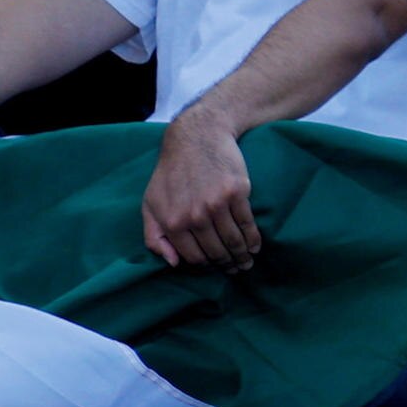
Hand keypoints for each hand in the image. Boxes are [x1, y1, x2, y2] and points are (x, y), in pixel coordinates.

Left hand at [142, 110, 263, 269]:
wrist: (196, 137)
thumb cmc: (171, 172)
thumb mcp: (150, 205)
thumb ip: (154, 237)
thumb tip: (173, 263)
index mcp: (172, 223)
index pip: (193, 257)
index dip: (206, 266)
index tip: (215, 267)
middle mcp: (194, 217)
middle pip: (216, 251)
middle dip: (227, 264)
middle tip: (236, 269)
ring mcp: (217, 204)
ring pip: (233, 240)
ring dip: (242, 255)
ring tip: (247, 262)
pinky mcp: (238, 192)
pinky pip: (247, 223)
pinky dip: (253, 238)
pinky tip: (255, 246)